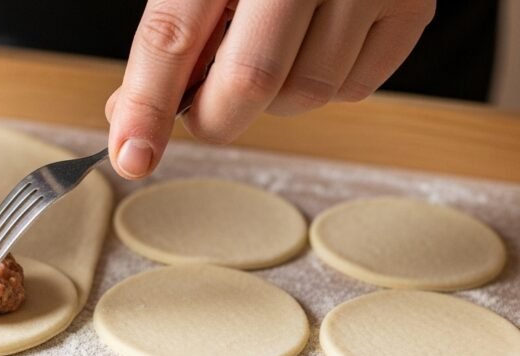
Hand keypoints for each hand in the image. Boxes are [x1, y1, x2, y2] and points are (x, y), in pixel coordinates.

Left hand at [105, 0, 434, 178]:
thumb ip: (170, 32)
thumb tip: (128, 117)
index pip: (172, 35)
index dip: (147, 105)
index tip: (131, 156)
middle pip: (249, 82)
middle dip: (215, 116)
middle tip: (204, 107)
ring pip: (306, 95)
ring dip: (274, 99)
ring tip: (273, 49)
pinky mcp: (412, 4)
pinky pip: (355, 88)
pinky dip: (326, 84)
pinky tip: (318, 41)